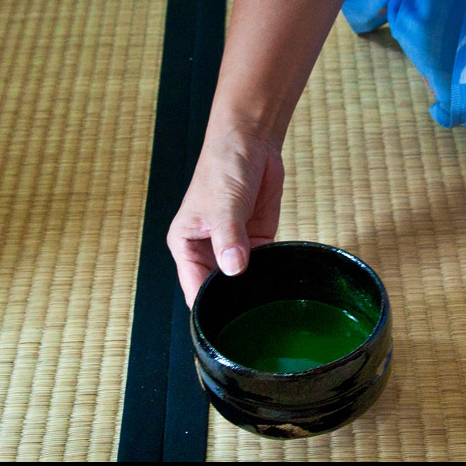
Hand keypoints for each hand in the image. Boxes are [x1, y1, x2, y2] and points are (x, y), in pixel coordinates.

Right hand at [167, 128, 283, 306]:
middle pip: (218, 290)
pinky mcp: (258, 241)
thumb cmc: (223, 166)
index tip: (226, 322)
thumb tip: (233, 268)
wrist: (251, 143)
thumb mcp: (224, 202)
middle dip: (233, 303)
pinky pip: (263, 266)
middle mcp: (208, 251)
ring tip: (267, 304)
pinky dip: (270, 273)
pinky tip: (279, 282)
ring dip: (253, 289)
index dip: (208, 306)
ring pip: (242, 281)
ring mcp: (234, 248)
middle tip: (251, 318)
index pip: (193, 288)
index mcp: (186, 245)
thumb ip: (229, 236)